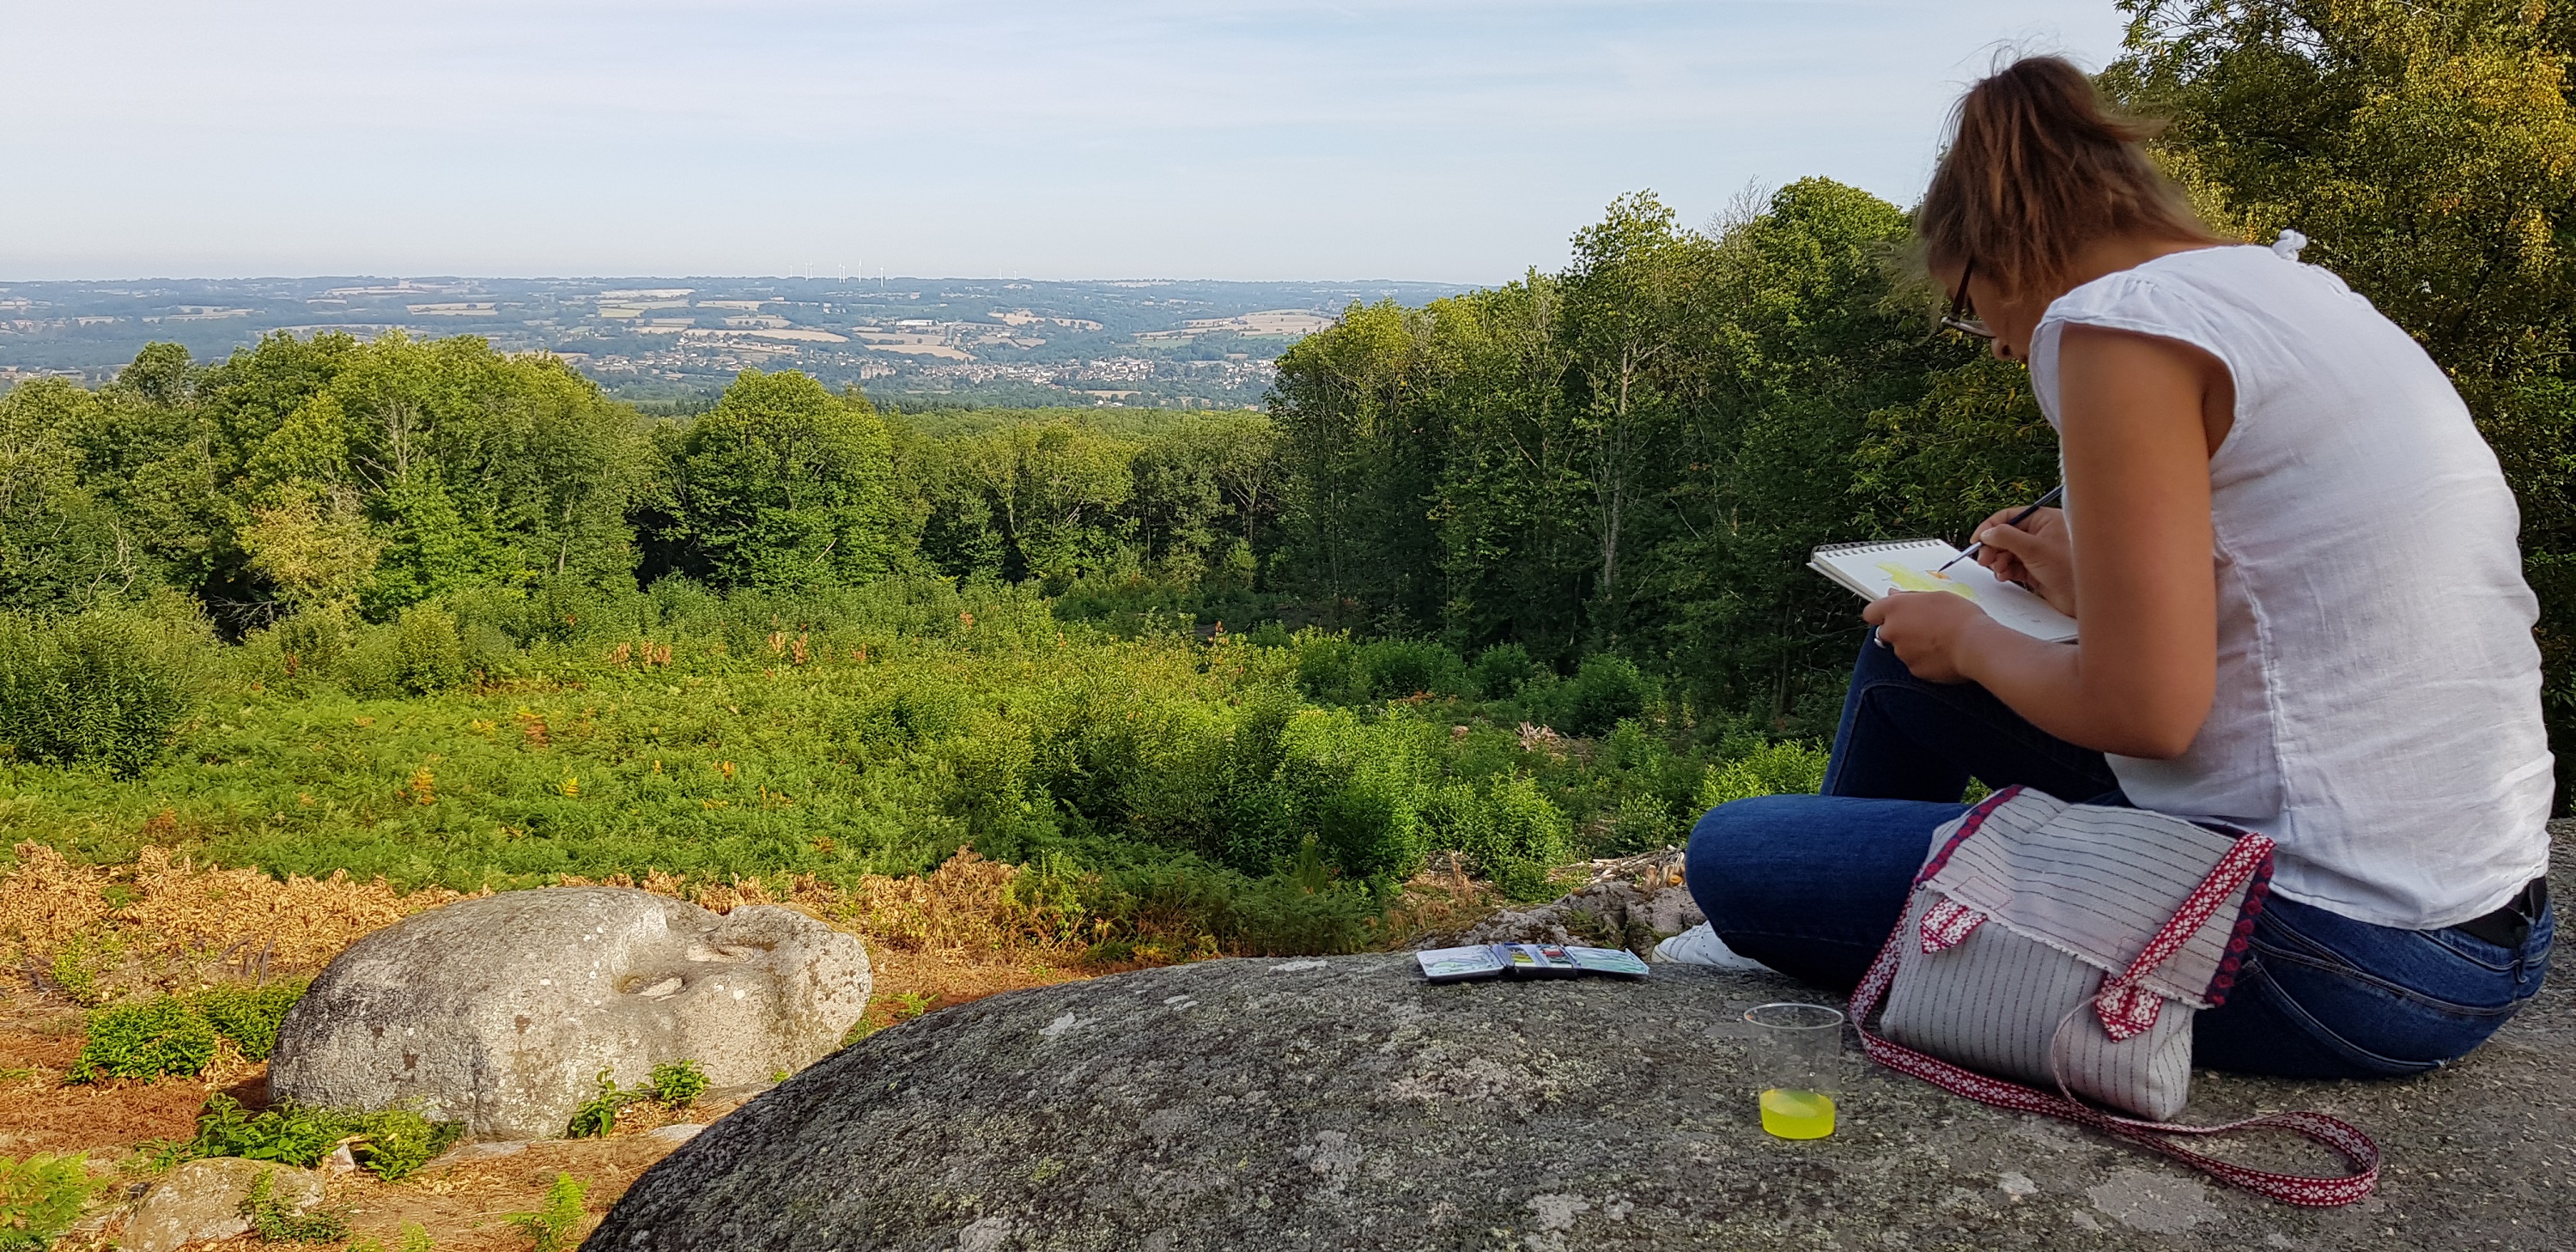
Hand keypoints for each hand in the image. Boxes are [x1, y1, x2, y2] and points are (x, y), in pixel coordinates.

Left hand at [1862, 590, 1996, 683]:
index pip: (1871, 612)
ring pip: (1902, 649)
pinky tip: (1942, 653)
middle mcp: (1893, 631)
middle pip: (1885, 632)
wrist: (1975, 644)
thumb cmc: (1960, 617)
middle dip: (1899, 630)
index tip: (1892, 613)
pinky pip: (1915, 663)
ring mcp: (1902, 653)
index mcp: (1895, 608)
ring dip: (1913, 645)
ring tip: (1939, 639)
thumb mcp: (1936, 596)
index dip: (1880, 613)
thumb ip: (1909, 597)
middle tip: (1922, 626)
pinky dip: (1924, 659)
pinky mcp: (1914, 670)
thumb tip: (1894, 595)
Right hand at [1973, 506, 2075, 616]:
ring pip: (2008, 552)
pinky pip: (2014, 566)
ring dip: (1998, 561)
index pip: (2011, 516)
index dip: (1991, 527)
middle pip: (2006, 535)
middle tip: (1984, 559)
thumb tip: (1987, 533)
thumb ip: (2007, 537)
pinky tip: (2004, 576)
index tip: (1977, 539)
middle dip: (1993, 547)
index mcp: (2045, 520)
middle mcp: (2041, 534)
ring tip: (1998, 570)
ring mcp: (2039, 553)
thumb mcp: (2034, 548)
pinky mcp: (2036, 570)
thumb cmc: (2070, 568)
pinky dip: (2005, 570)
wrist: (2085, 598)